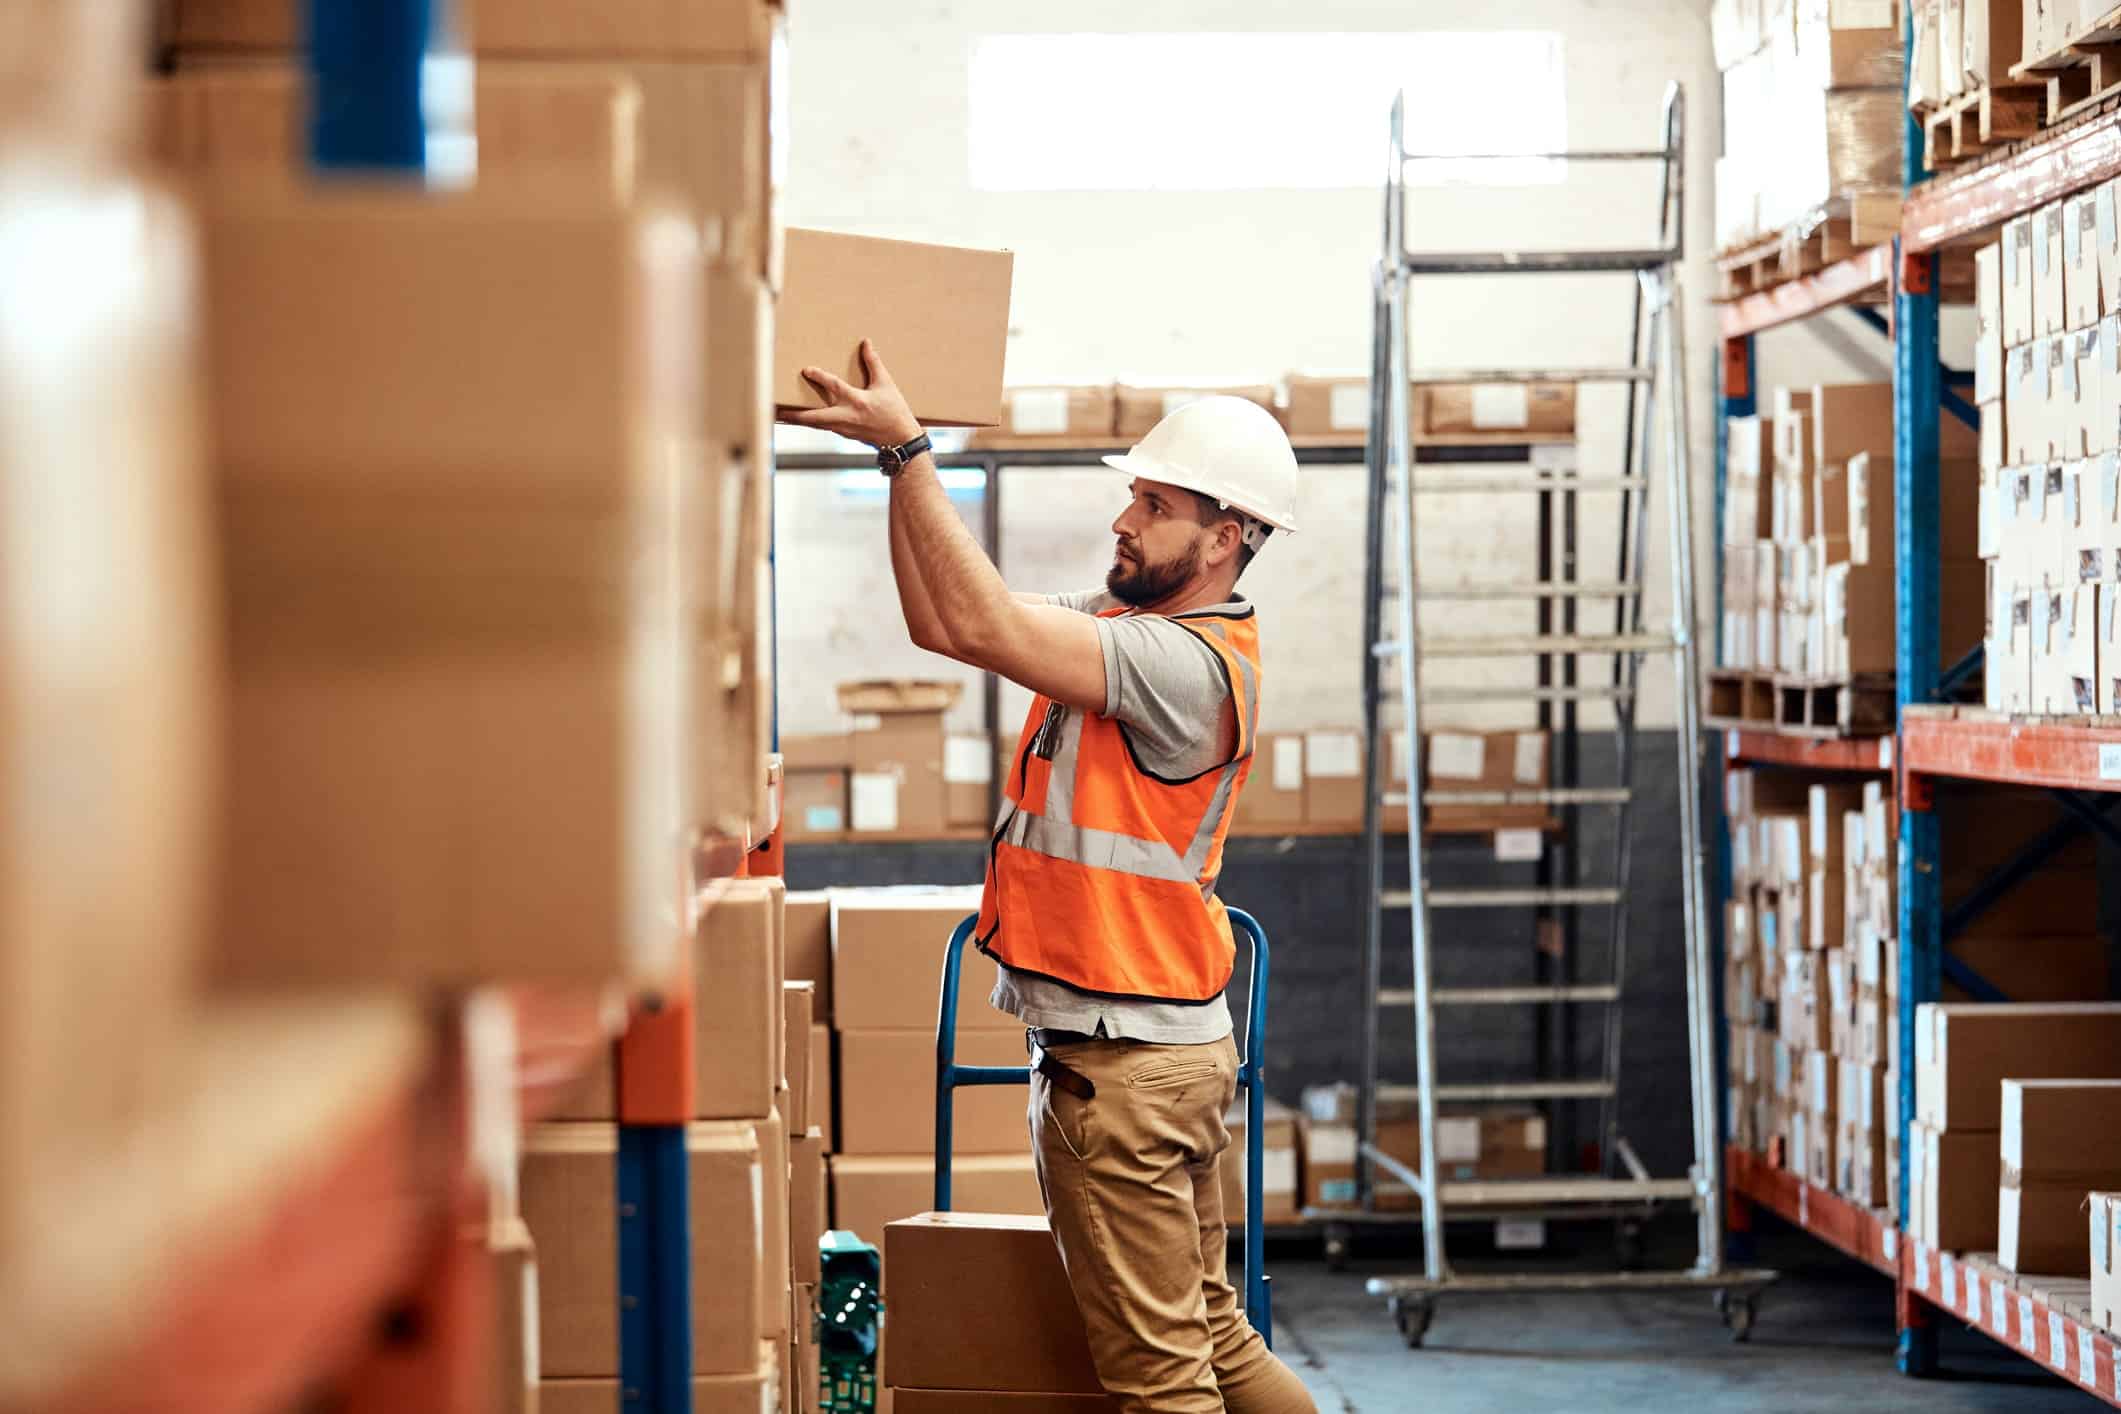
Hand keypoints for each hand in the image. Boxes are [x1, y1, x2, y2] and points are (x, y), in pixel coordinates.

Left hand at [786, 339, 923, 447]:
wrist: (901, 440)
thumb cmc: (895, 412)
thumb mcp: (886, 384)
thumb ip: (873, 363)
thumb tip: (866, 343)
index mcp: (857, 402)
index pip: (834, 387)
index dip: (820, 377)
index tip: (806, 370)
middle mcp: (847, 417)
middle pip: (815, 418)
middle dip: (796, 415)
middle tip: (778, 411)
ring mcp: (844, 429)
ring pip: (816, 425)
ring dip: (799, 420)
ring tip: (782, 414)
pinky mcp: (844, 434)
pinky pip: (823, 427)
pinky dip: (811, 422)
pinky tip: (803, 418)